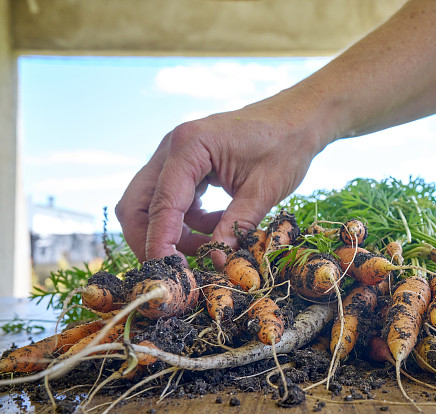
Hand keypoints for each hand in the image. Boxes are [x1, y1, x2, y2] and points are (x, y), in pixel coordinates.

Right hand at [115, 95, 325, 263]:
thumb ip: (237, 227)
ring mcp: (175, 155)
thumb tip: (217, 263)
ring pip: (150, 204)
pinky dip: (187, 221)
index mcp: (190, 146)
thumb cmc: (285, 146)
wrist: (298, 118)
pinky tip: (217, 226)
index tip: (170, 274)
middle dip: (152, 241)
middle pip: (138, 205)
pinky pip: (171, 200)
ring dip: (173, 233)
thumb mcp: (264, 190)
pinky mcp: (186, 165)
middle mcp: (173, 148)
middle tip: (178, 269)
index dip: (161, 244)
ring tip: (211, 246)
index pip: (161, 205)